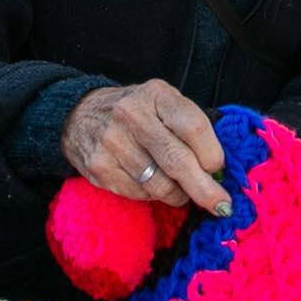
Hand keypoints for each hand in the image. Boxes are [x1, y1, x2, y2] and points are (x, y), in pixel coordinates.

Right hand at [62, 80, 229, 212]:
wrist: (79, 116)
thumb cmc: (136, 112)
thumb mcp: (163, 103)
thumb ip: (190, 126)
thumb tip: (219, 170)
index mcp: (156, 95)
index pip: (193, 126)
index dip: (212, 153)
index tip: (219, 169)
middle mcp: (132, 116)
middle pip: (178, 161)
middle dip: (205, 189)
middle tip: (222, 206)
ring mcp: (112, 143)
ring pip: (160, 185)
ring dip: (179, 194)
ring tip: (181, 189)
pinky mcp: (100, 168)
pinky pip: (140, 194)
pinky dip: (154, 195)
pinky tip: (152, 183)